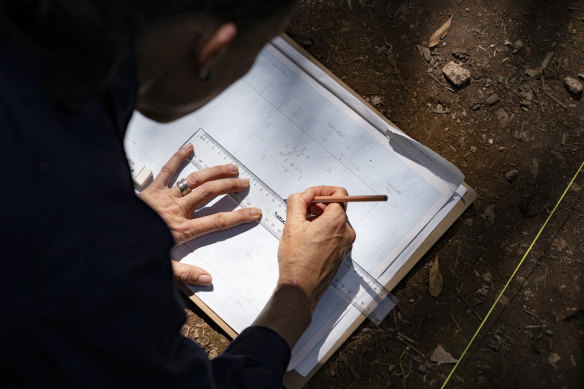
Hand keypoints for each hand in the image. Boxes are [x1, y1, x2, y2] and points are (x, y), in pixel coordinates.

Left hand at [138, 143, 260, 284]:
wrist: (105, 235)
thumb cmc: (132, 252)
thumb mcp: (161, 269)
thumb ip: (185, 273)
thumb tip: (208, 279)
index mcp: (182, 230)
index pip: (217, 222)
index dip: (238, 217)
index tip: (254, 212)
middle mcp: (176, 210)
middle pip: (210, 194)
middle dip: (230, 187)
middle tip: (245, 183)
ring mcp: (164, 196)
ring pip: (194, 180)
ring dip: (214, 172)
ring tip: (230, 167)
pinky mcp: (151, 188)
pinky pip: (166, 170)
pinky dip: (178, 158)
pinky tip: (189, 148)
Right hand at [277, 186, 355, 308]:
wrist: (300, 287)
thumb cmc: (297, 261)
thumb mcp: (292, 224)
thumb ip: (297, 202)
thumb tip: (302, 195)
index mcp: (337, 221)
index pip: (339, 193)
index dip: (323, 190)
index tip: (310, 195)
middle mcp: (346, 232)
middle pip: (336, 207)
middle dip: (318, 205)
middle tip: (301, 210)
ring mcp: (345, 244)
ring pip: (334, 221)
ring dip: (319, 218)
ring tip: (302, 226)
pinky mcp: (341, 253)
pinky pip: (335, 234)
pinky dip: (323, 230)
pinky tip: (307, 238)